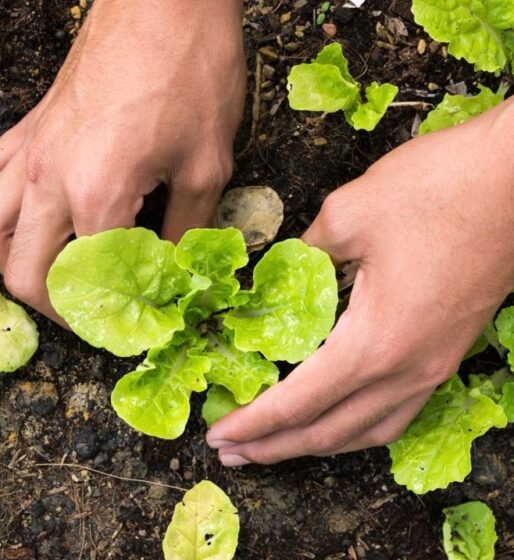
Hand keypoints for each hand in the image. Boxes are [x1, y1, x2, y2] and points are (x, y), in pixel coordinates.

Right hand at [0, 0, 246, 320]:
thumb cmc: (192, 70)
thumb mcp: (207, 163)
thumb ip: (187, 230)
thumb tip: (174, 274)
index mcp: (96, 194)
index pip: (86, 284)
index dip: (107, 319)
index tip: (127, 330)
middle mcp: (48, 179)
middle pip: (20, 272)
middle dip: (53, 309)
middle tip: (88, 314)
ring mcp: (29, 151)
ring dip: (12, 262)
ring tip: (49, 271)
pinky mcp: (26, 127)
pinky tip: (32, 209)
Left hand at [207, 98, 513, 465]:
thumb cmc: (438, 190)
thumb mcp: (347, 213)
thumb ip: (304, 255)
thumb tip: (278, 274)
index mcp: (374, 343)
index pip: (298, 403)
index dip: (253, 423)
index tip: (217, 435)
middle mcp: (406, 370)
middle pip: (329, 432)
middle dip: (274, 447)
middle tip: (230, 454)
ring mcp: (434, 367)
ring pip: (367, 432)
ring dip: (316, 445)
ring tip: (274, 446)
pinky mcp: (448, 354)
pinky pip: (396, 413)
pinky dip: (356, 428)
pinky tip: (336, 419)